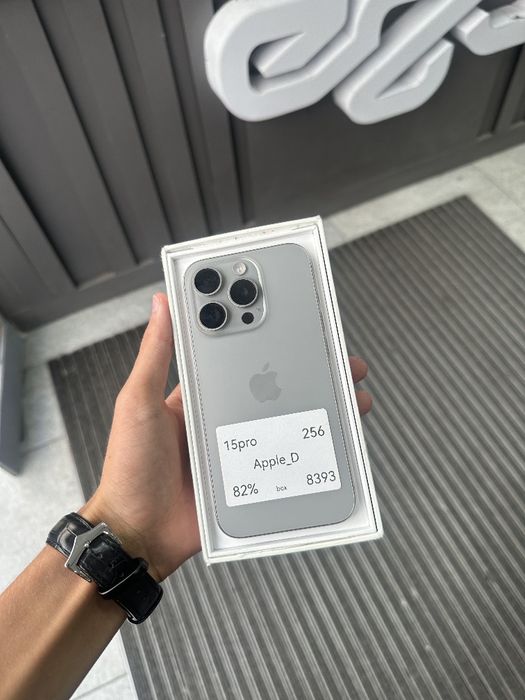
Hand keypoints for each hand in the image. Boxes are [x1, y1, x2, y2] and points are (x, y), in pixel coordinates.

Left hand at [82, 293, 371, 580]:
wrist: (141, 532)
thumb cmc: (131, 468)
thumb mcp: (138, 401)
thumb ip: (155, 354)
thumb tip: (161, 306)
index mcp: (197, 393)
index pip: (232, 351)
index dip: (257, 330)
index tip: (280, 308)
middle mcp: (221, 415)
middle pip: (270, 383)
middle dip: (304, 365)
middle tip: (331, 350)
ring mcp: (238, 445)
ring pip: (284, 417)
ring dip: (316, 402)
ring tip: (345, 389)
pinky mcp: (249, 474)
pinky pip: (283, 454)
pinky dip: (308, 444)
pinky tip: (327, 435)